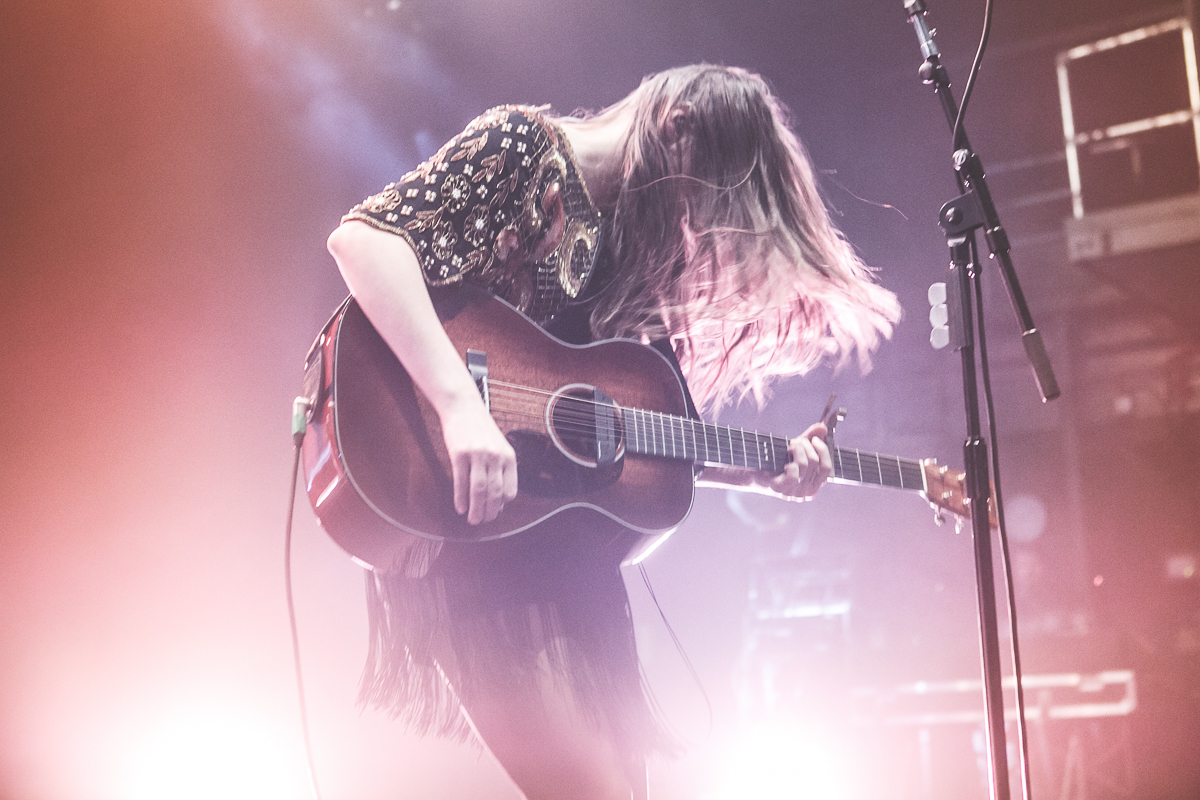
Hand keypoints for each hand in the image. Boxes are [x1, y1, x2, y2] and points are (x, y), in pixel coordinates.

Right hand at [440, 398, 517, 524]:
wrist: (463, 407)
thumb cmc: (481, 429)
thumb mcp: (499, 446)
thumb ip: (501, 468)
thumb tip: (499, 497)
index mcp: (508, 456)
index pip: (510, 489)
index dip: (502, 505)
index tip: (495, 512)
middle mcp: (495, 456)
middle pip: (494, 493)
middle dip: (489, 512)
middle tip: (482, 522)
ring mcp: (477, 455)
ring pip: (479, 490)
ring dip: (476, 509)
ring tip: (473, 520)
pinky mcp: (459, 454)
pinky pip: (461, 481)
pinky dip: (461, 498)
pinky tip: (460, 508)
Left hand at [769, 422, 831, 500]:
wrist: (753, 472)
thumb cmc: (777, 461)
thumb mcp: (796, 449)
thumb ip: (810, 438)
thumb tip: (823, 428)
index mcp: (815, 485)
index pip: (828, 468)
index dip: (823, 451)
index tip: (814, 439)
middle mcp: (808, 492)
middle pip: (816, 462)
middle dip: (806, 446)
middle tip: (794, 442)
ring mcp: (795, 493)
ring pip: (806, 464)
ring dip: (797, 450)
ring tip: (788, 447)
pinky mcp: (782, 490)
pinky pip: (794, 473)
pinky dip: (790, 463)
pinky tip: (783, 463)